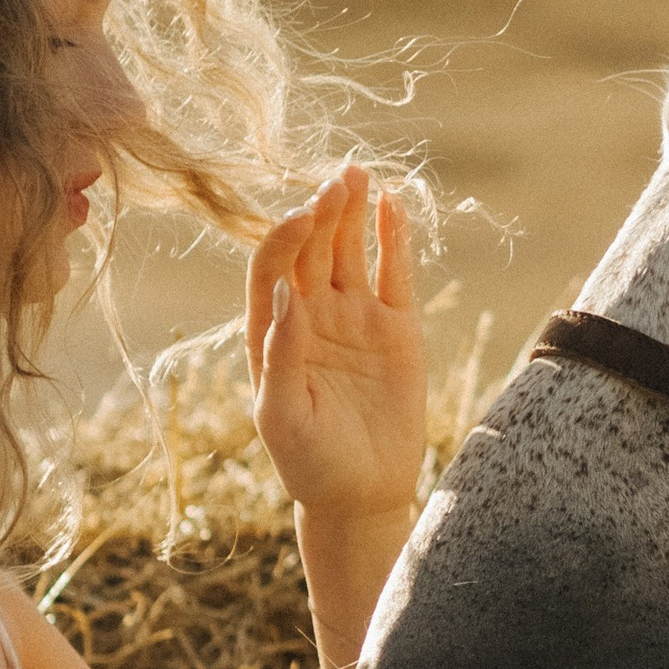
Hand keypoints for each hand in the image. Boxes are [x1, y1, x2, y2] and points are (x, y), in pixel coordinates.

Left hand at [246, 164, 426, 518]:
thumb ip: (282, 355)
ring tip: (357, 173)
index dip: (284, 239)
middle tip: (338, 180)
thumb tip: (286, 291)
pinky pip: (394, 274)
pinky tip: (393, 205)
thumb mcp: (283, 417)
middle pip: (311, 249)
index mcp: (271, 332)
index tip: (301, 218)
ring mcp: (354, 318)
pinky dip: (392, 239)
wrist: (362, 495)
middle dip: (322, 213)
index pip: (272, 268)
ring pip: (350, 251)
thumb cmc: (310, 463)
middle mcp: (310, 316)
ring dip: (352, 212)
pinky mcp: (396, 329)